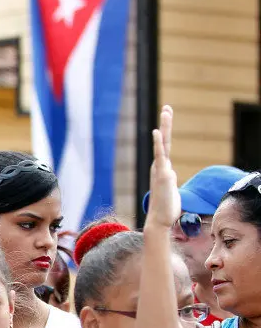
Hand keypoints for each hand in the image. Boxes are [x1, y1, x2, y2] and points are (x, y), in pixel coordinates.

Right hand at [146, 105, 180, 228]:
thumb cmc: (166, 207)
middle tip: (167, 107)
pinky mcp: (162, 174)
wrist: (160, 220)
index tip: (166, 118)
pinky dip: (158, 143)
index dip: (166, 133)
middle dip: (166, 124)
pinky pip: (160, 155)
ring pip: (163, 145)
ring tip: (166, 112)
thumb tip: (170, 173)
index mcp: (163, 168)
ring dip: (165, 127)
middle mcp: (160, 166)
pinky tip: (157, 132)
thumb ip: (169, 178)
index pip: (166, 147)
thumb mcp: (171, 188)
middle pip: (164, 141)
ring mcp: (160, 169)